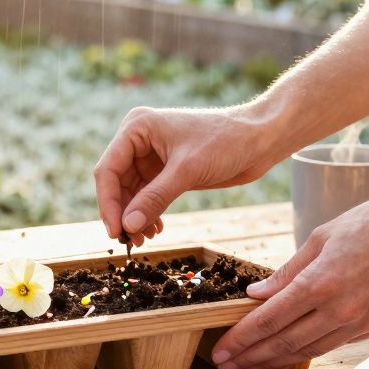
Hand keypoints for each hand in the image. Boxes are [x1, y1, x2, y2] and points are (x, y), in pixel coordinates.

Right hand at [93, 106, 272, 241]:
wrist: (260, 140)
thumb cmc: (225, 141)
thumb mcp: (186, 171)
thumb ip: (154, 198)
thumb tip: (127, 226)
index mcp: (137, 127)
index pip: (108, 169)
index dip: (108, 203)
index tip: (115, 231)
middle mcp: (139, 140)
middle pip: (116, 183)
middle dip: (122, 213)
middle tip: (129, 241)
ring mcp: (152, 156)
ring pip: (130, 193)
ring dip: (134, 217)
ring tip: (143, 240)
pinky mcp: (166, 171)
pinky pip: (147, 196)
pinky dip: (148, 214)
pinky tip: (155, 230)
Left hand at [210, 191, 368, 368]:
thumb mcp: (321, 237)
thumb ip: (287, 272)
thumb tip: (256, 295)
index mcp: (321, 282)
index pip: (269, 319)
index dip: (240, 338)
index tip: (220, 350)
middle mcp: (340, 309)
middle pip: (285, 342)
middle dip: (251, 357)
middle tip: (226, 366)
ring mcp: (361, 322)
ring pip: (309, 350)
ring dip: (276, 361)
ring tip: (252, 367)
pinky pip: (333, 344)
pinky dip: (307, 351)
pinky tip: (289, 354)